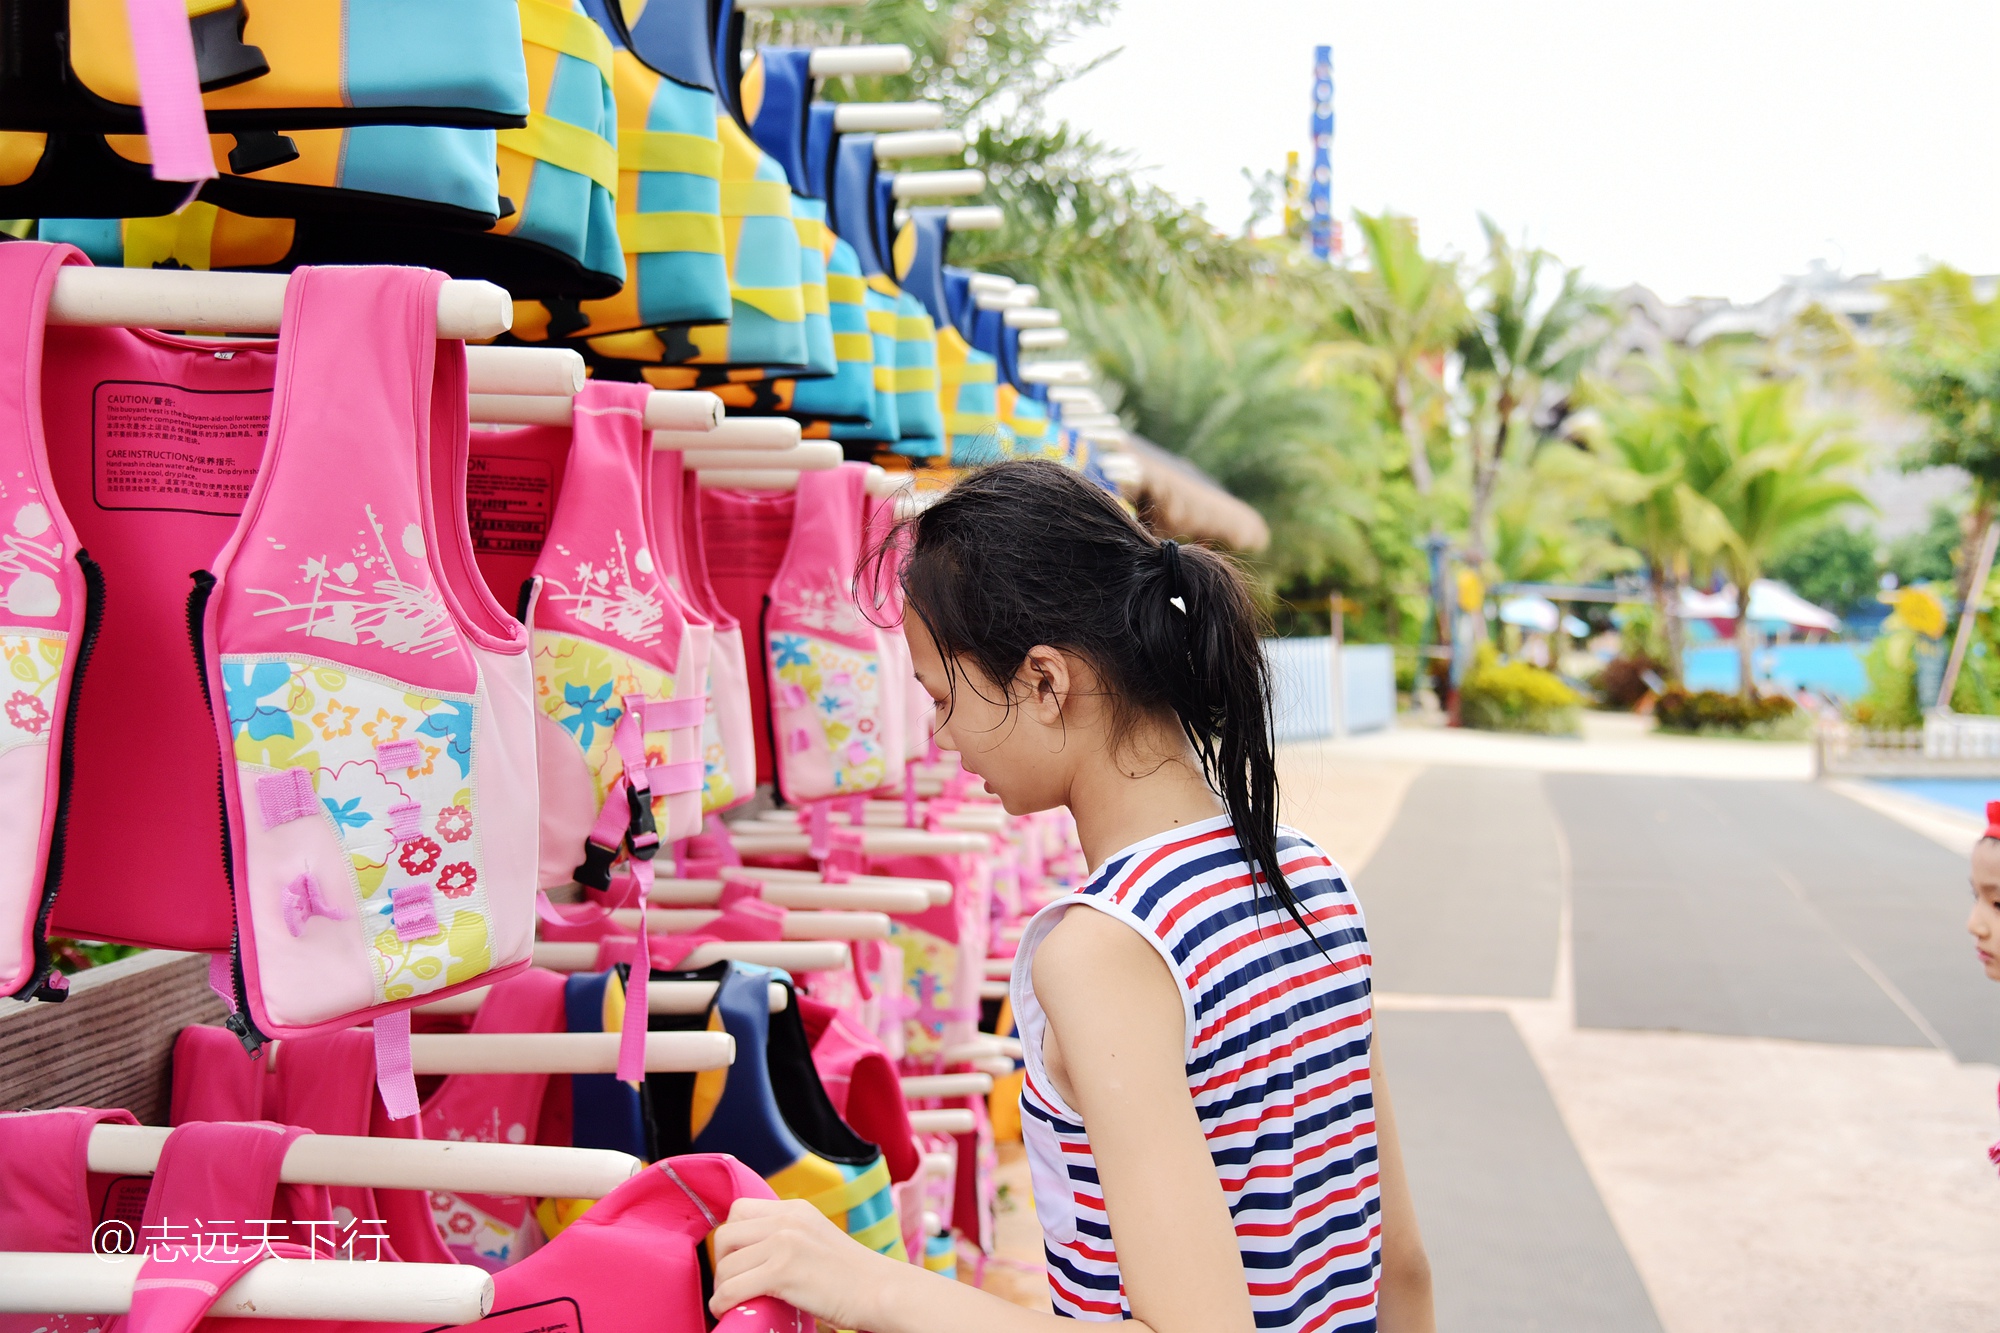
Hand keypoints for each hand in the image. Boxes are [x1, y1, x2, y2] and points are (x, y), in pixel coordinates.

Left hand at [710, 1196, 905, 1329]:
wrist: (882, 1292)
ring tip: (731, 1302)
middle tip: (731, 1283)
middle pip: (726, 1233)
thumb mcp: (818, 1241)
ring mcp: (785, 1243)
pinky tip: (727, 1310)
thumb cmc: (853, 1278)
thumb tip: (753, 1258)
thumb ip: (789, 1238)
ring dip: (722, 1287)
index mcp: (796, 1209)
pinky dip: (722, 1302)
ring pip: (726, 1265)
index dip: (731, 1238)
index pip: (740, 1210)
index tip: (736, 1261)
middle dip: (721, 1261)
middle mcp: (788, 1219)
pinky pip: (732, 1288)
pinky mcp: (783, 1272)